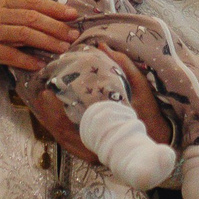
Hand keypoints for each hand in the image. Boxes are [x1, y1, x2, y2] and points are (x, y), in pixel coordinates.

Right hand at [0, 0, 77, 70]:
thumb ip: (9, 10)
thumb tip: (39, 17)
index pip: (31, 1)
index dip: (54, 8)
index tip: (72, 14)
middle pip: (32, 17)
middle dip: (56, 26)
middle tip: (73, 34)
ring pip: (24, 34)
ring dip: (47, 42)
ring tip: (63, 48)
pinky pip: (9, 55)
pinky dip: (26, 60)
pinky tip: (39, 64)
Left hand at [31, 55, 170, 164]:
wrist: (156, 141)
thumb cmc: (148, 115)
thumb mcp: (141, 88)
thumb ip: (123, 66)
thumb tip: (101, 46)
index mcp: (102, 136)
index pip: (67, 127)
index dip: (52, 111)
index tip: (47, 92)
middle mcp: (92, 148)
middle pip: (59, 133)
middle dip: (47, 113)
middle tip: (42, 93)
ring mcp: (88, 152)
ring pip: (61, 137)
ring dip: (49, 118)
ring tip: (44, 98)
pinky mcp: (88, 150)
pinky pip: (67, 139)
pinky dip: (57, 125)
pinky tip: (52, 111)